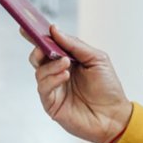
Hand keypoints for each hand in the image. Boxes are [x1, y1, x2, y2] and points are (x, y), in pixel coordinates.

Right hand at [31, 27, 131, 142]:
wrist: (114, 116)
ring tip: (65, 63)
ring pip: (39, 71)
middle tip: (43, 44)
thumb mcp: (96, 59)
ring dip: (50, 65)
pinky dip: (52, 79)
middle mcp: (57, 73)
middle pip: (38, 57)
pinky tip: (64, 75)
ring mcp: (54, 89)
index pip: (49, 46)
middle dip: (38, 48)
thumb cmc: (108, 88)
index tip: (28, 26)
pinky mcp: (51, 104)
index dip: (37, 36)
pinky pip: (44, 87)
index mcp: (68, 60)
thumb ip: (75, 45)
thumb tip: (55, 30)